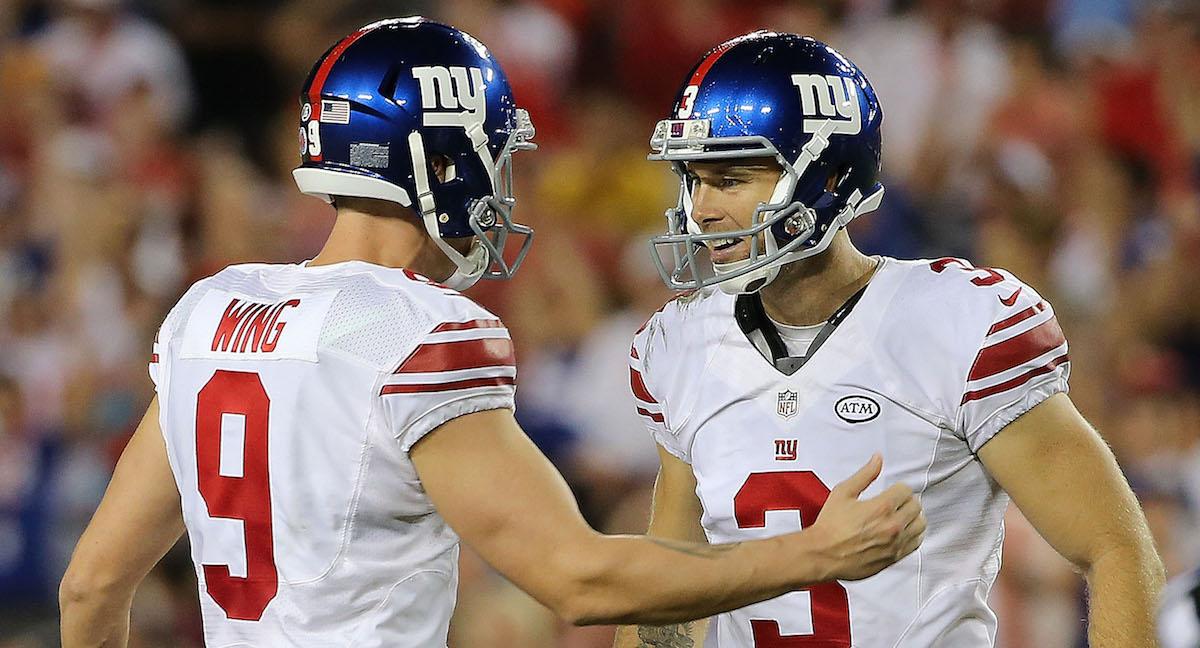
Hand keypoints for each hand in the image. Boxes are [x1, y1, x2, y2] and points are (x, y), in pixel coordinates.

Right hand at [806, 453, 925, 580]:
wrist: (823, 554)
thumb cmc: (830, 526)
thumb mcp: (843, 492)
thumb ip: (865, 474)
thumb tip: (877, 460)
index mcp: (882, 507)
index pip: (906, 490)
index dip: (898, 487)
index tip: (893, 490)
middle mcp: (892, 526)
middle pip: (916, 506)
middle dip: (907, 500)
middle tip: (898, 501)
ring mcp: (895, 543)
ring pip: (920, 525)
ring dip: (913, 517)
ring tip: (902, 515)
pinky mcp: (894, 557)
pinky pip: (916, 543)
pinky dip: (912, 535)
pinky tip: (903, 531)